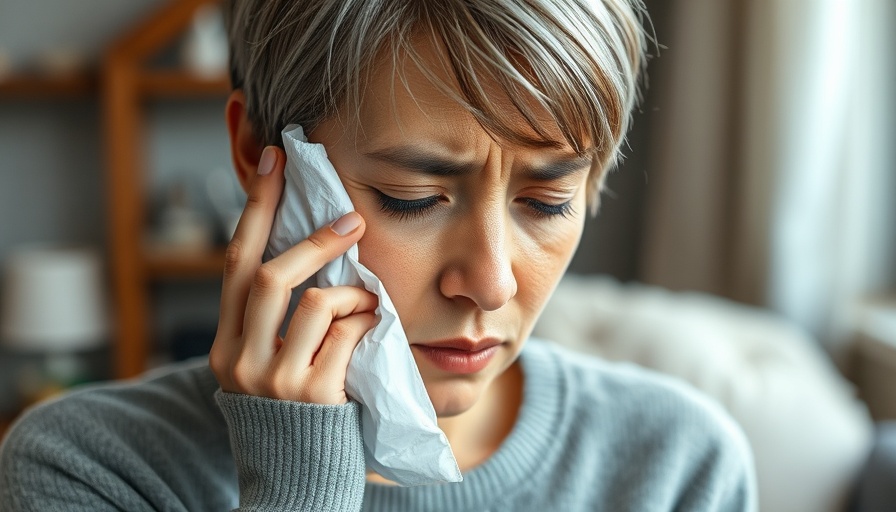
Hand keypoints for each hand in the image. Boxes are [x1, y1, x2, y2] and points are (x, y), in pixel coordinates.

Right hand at [210, 146, 377, 404]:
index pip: (236, 264)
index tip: (275, 161)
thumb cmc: (295, 416)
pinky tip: (375, 328)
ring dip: (352, 292)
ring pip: (314, 301)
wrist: (298, 484)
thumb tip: (315, 256)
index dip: (256, 209)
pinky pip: (348, 333)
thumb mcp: (270, 368)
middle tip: (351, 220)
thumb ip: (277, 323)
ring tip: (369, 300)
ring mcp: (276, 379)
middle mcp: (241, 360)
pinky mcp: (314, 394)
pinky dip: (368, 321)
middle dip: (313, 240)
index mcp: (227, 346)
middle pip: (269, 274)